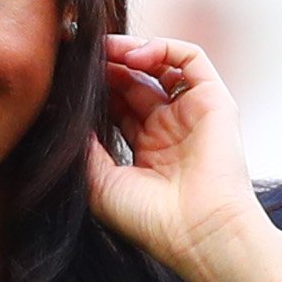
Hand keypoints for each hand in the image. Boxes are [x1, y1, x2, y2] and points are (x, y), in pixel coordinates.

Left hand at [86, 34, 268, 281]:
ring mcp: (191, 114)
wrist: (198, 233)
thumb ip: (84, 148)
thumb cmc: (149, 220)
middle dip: (107, 68)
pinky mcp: (214, 101)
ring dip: (130, 53)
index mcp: (145, 151)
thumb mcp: (100, 184)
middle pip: (134, 83)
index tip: (67, 79)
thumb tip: (69, 115)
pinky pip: (192, 59)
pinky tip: (134, 57)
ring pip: (160, 66)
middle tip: (80, 58)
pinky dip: (163, 48)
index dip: (94, 90)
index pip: (116, 107)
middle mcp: (169, 129)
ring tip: (104, 51)